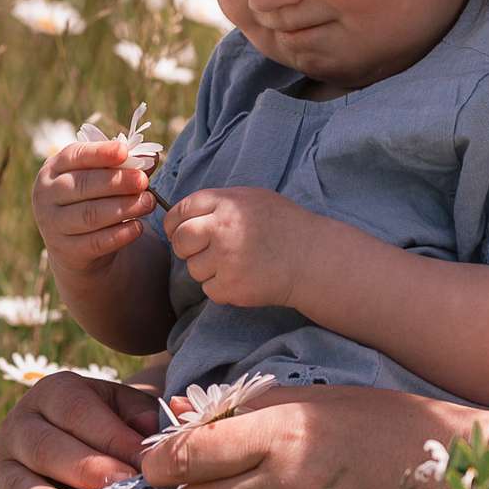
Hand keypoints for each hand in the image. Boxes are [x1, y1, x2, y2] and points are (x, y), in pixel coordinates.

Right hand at [0, 368, 166, 488]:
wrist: (71, 446)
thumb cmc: (106, 425)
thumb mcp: (123, 408)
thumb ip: (139, 414)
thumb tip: (150, 430)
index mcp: (54, 392)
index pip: (79, 411)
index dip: (112, 436)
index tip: (144, 461)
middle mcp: (20, 423)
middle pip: (47, 446)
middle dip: (88, 468)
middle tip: (123, 486)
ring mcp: (4, 462)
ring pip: (23, 481)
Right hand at [34, 138, 154, 273]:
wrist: (75, 246)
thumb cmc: (92, 199)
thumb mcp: (102, 178)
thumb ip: (125, 166)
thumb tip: (150, 157)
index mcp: (54, 168)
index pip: (75, 155)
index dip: (100, 152)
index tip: (124, 151)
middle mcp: (47, 195)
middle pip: (83, 185)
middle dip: (117, 181)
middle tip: (143, 181)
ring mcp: (52, 224)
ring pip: (90, 214)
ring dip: (123, 207)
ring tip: (148, 203)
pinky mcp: (66, 250)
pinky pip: (95, 242)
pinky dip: (119, 234)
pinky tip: (138, 227)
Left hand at [139, 383, 488, 488]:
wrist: (462, 478)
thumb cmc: (389, 426)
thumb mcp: (320, 399)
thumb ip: (249, 411)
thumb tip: (181, 415)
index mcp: (283, 434)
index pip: (189, 454)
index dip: (162, 460)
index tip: (156, 462)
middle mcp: (287, 486)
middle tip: (211, 483)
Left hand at [163, 186, 308, 309]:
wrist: (312, 257)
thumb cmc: (284, 225)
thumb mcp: (252, 199)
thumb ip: (219, 203)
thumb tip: (184, 214)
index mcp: (226, 203)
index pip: (181, 210)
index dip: (176, 223)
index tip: (179, 231)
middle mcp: (222, 229)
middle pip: (180, 241)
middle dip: (186, 248)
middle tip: (203, 251)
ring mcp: (226, 259)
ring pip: (193, 268)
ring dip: (207, 270)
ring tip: (235, 264)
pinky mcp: (232, 286)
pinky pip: (209, 289)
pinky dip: (221, 288)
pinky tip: (242, 278)